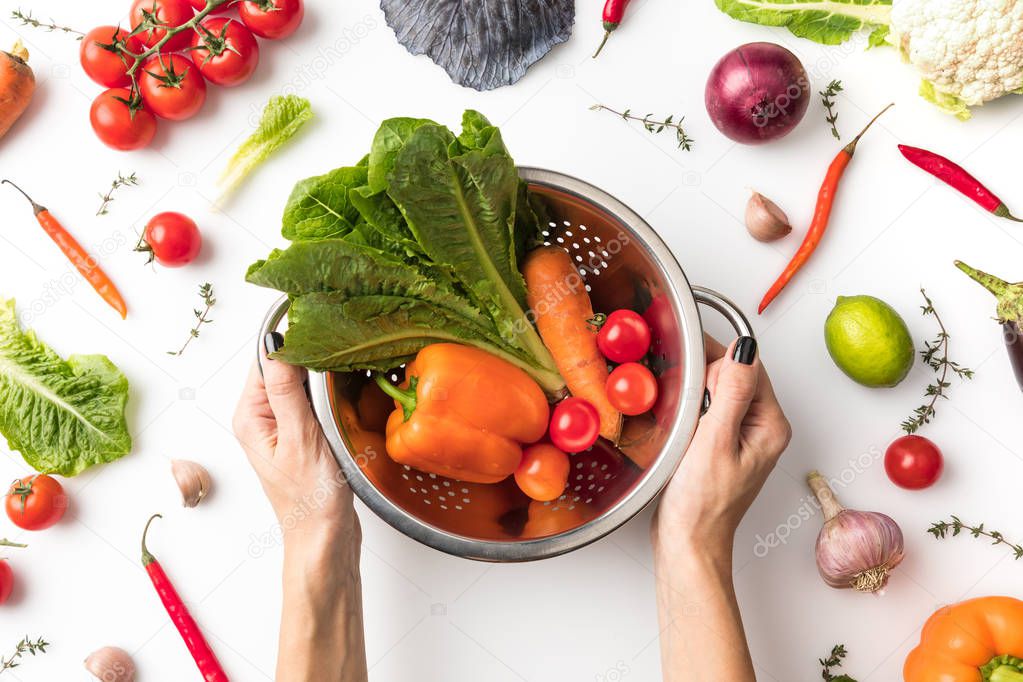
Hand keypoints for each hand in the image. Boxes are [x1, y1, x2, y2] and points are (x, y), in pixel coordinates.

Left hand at [233, 332, 359, 550]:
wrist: (325, 540)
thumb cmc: (311, 501)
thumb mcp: (300, 439)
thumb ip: (287, 392)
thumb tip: (277, 345)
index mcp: (250, 417)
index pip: (265, 359)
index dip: (292, 340)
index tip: (320, 328)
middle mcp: (260, 419)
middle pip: (283, 368)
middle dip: (309, 357)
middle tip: (340, 352)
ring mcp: (281, 428)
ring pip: (300, 384)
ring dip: (321, 377)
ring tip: (344, 373)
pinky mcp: (301, 436)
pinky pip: (311, 402)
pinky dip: (327, 395)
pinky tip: (343, 396)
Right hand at [652, 335, 789, 556]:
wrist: (688, 542)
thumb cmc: (702, 504)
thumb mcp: (716, 441)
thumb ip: (732, 393)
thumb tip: (743, 350)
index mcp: (770, 425)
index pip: (749, 366)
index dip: (717, 355)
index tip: (686, 352)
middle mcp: (762, 428)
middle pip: (736, 375)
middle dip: (705, 373)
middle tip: (681, 390)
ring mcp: (742, 436)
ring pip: (720, 391)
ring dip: (697, 390)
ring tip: (677, 406)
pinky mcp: (722, 443)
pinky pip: (710, 409)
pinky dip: (693, 405)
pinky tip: (678, 417)